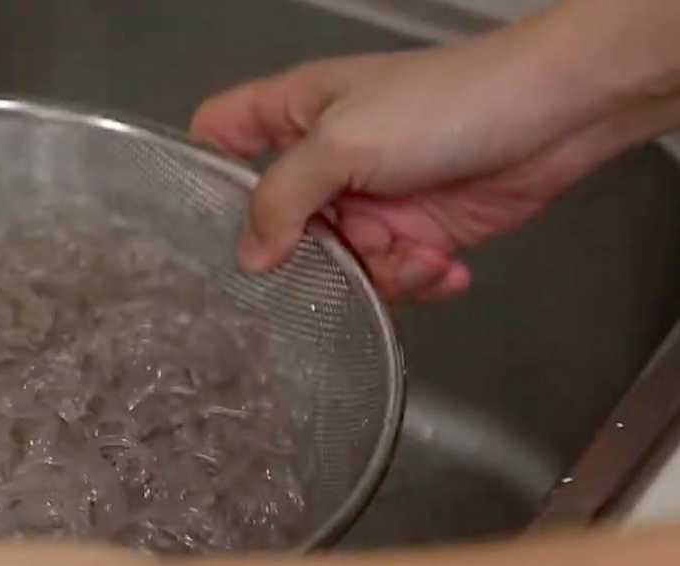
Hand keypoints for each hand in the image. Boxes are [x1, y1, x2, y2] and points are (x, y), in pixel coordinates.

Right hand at [191, 21, 667, 301]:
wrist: (554, 115)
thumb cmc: (438, 107)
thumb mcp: (343, 143)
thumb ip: (282, 198)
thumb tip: (249, 259)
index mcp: (293, 116)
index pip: (219, 135)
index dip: (200, 174)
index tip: (191, 228)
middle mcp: (323, 162)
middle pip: (276, 225)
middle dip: (304, 257)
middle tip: (327, 265)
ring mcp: (370, 201)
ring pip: (337, 264)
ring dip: (378, 271)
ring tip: (416, 254)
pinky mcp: (416, 233)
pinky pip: (392, 277)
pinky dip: (419, 278)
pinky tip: (446, 265)